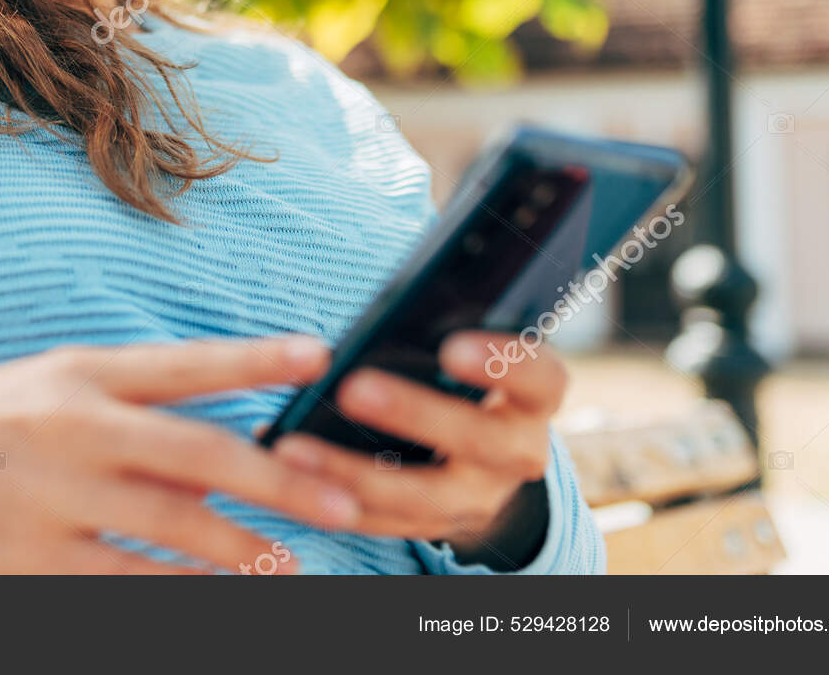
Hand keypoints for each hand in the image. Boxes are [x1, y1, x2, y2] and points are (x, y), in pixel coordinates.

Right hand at [0, 335, 369, 573]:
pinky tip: (214, 600)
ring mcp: (52, 498)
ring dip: (244, 551)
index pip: (185, 363)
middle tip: (342, 500)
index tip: (318, 355)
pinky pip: (126, 584)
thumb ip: (122, 408)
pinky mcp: (28, 562)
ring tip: (288, 567)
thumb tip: (218, 448)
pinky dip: (177, 594)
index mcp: (75, 372)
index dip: (257, 358)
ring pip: (176, 529)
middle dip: (282, 480)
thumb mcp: (38, 386)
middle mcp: (72, 426)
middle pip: (202, 453)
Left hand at [265, 330, 566, 567]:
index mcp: (534, 398)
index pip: (540, 378)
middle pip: (478, 440)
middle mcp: (518, 452)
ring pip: (422, 496)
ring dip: (353, 473)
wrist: (485, 460)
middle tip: (353, 389)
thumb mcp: (474, 353)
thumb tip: (385, 303)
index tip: (451, 348)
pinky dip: (334, 501)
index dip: (503, 364)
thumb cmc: (466, 378)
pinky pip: (385, 523)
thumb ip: (446, 328)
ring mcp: (479, 497)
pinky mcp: (436, 526)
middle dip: (415, 415)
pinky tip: (288, 474)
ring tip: (293, 449)